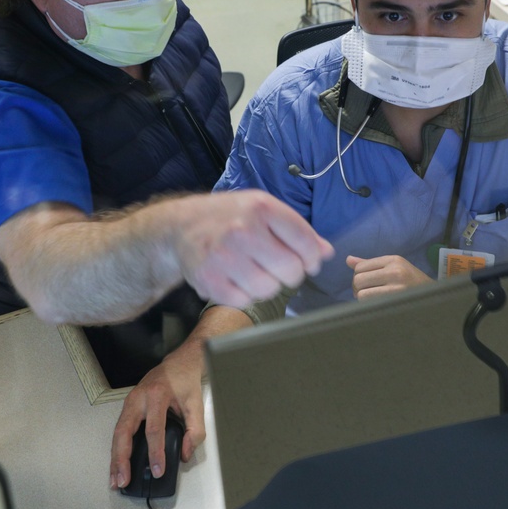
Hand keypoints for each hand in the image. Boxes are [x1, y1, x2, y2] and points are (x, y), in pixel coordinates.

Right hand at [110, 351, 205, 489]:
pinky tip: (117, 464)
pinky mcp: (128, 407)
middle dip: (122, 459)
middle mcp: (139, 398)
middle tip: (123, 480)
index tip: (158, 471)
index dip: (155, 452)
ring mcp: (130, 402)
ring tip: (115, 479)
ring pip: (117, 433)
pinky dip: (117, 449)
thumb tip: (185, 454)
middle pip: (125, 432)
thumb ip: (195, 430)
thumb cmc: (186, 381)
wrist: (179, 362)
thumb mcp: (196, 404)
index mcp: (157, 395)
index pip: (154, 429)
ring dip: (115, 458)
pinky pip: (119, 430)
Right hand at [166, 191, 333, 308]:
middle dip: (291, 274)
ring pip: (268, 289)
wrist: (181, 225)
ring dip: (268, 286)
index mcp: (261, 208)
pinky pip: (244, 301)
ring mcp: (223, 255)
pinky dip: (245, 296)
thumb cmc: (229, 217)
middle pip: (290, 270)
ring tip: (255, 272)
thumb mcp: (263, 210)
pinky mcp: (208, 279)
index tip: (308, 263)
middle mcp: (242, 229)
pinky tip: (237, 280)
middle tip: (280, 269)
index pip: (304, 242)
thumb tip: (326, 252)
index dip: (312, 259)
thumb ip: (297, 230)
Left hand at [348, 254, 431, 299]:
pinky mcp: (396, 303)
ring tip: (371, 299)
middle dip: (357, 288)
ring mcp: (396, 288)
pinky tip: (377, 305)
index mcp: (393, 260)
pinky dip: (369, 306)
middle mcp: (395, 271)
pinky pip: (370, 305)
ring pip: (362, 294)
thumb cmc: (410, 280)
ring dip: (363, 299)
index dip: (357, 276)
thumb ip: (370, 264)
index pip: (360, 267)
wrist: (434, 296)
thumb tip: (348, 260)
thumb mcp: (393, 266)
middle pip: (358, 279)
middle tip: (364, 292)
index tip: (364, 283)